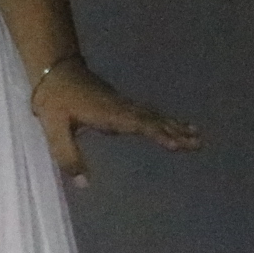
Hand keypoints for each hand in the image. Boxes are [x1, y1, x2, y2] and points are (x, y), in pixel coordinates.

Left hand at [31, 58, 199, 185]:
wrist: (54, 67)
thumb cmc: (53, 99)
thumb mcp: (54, 128)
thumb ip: (67, 155)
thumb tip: (84, 185)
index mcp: (108, 113)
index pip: (137, 125)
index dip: (157, 134)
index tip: (177, 144)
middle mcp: (121, 107)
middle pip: (152, 120)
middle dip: (176, 131)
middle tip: (200, 143)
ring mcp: (122, 103)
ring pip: (152, 115)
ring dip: (174, 125)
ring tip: (197, 135)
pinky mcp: (120, 102)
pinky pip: (147, 113)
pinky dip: (162, 120)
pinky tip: (171, 125)